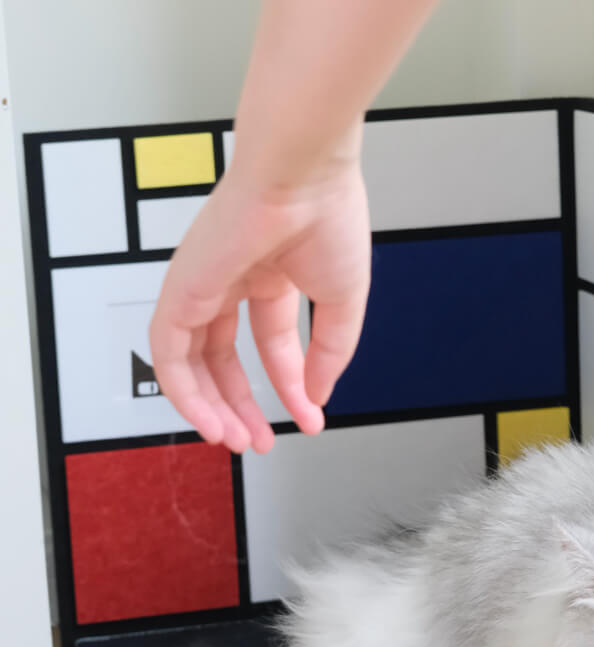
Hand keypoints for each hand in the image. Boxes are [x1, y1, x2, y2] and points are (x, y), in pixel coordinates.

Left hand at [149, 160, 370, 452]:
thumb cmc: (328, 218)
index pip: (273, 345)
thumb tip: (316, 396)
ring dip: (211, 407)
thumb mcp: (343, 304)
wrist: (303, 176)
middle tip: (258, 441)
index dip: (291, 386)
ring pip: (192, 361)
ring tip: (235, 441)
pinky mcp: (181, 290)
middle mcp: (232, 281)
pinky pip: (170, 353)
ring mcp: (202, 285)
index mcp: (272, 275)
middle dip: (243, 404)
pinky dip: (185, 393)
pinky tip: (209, 420)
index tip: (310, 417)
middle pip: (224, 358)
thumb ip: (329, 354)